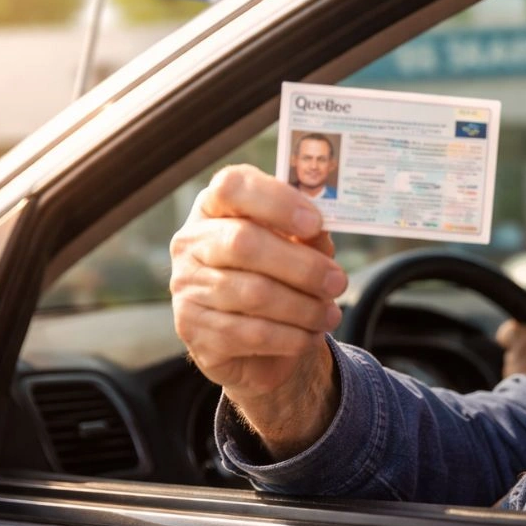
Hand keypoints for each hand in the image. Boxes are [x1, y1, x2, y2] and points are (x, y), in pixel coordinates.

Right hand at [170, 165, 345, 458]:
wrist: (251, 339)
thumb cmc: (277, 276)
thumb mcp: (295, 246)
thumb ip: (307, 233)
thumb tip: (320, 233)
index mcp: (215, 208)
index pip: (231, 186)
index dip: (276, 201)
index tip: (315, 223)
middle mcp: (191, 243)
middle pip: (243, 242)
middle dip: (302, 265)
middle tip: (338, 282)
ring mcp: (187, 287)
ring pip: (252, 293)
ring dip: (303, 308)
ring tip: (330, 316)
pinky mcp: (193, 331)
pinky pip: (250, 334)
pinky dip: (290, 338)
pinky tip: (310, 338)